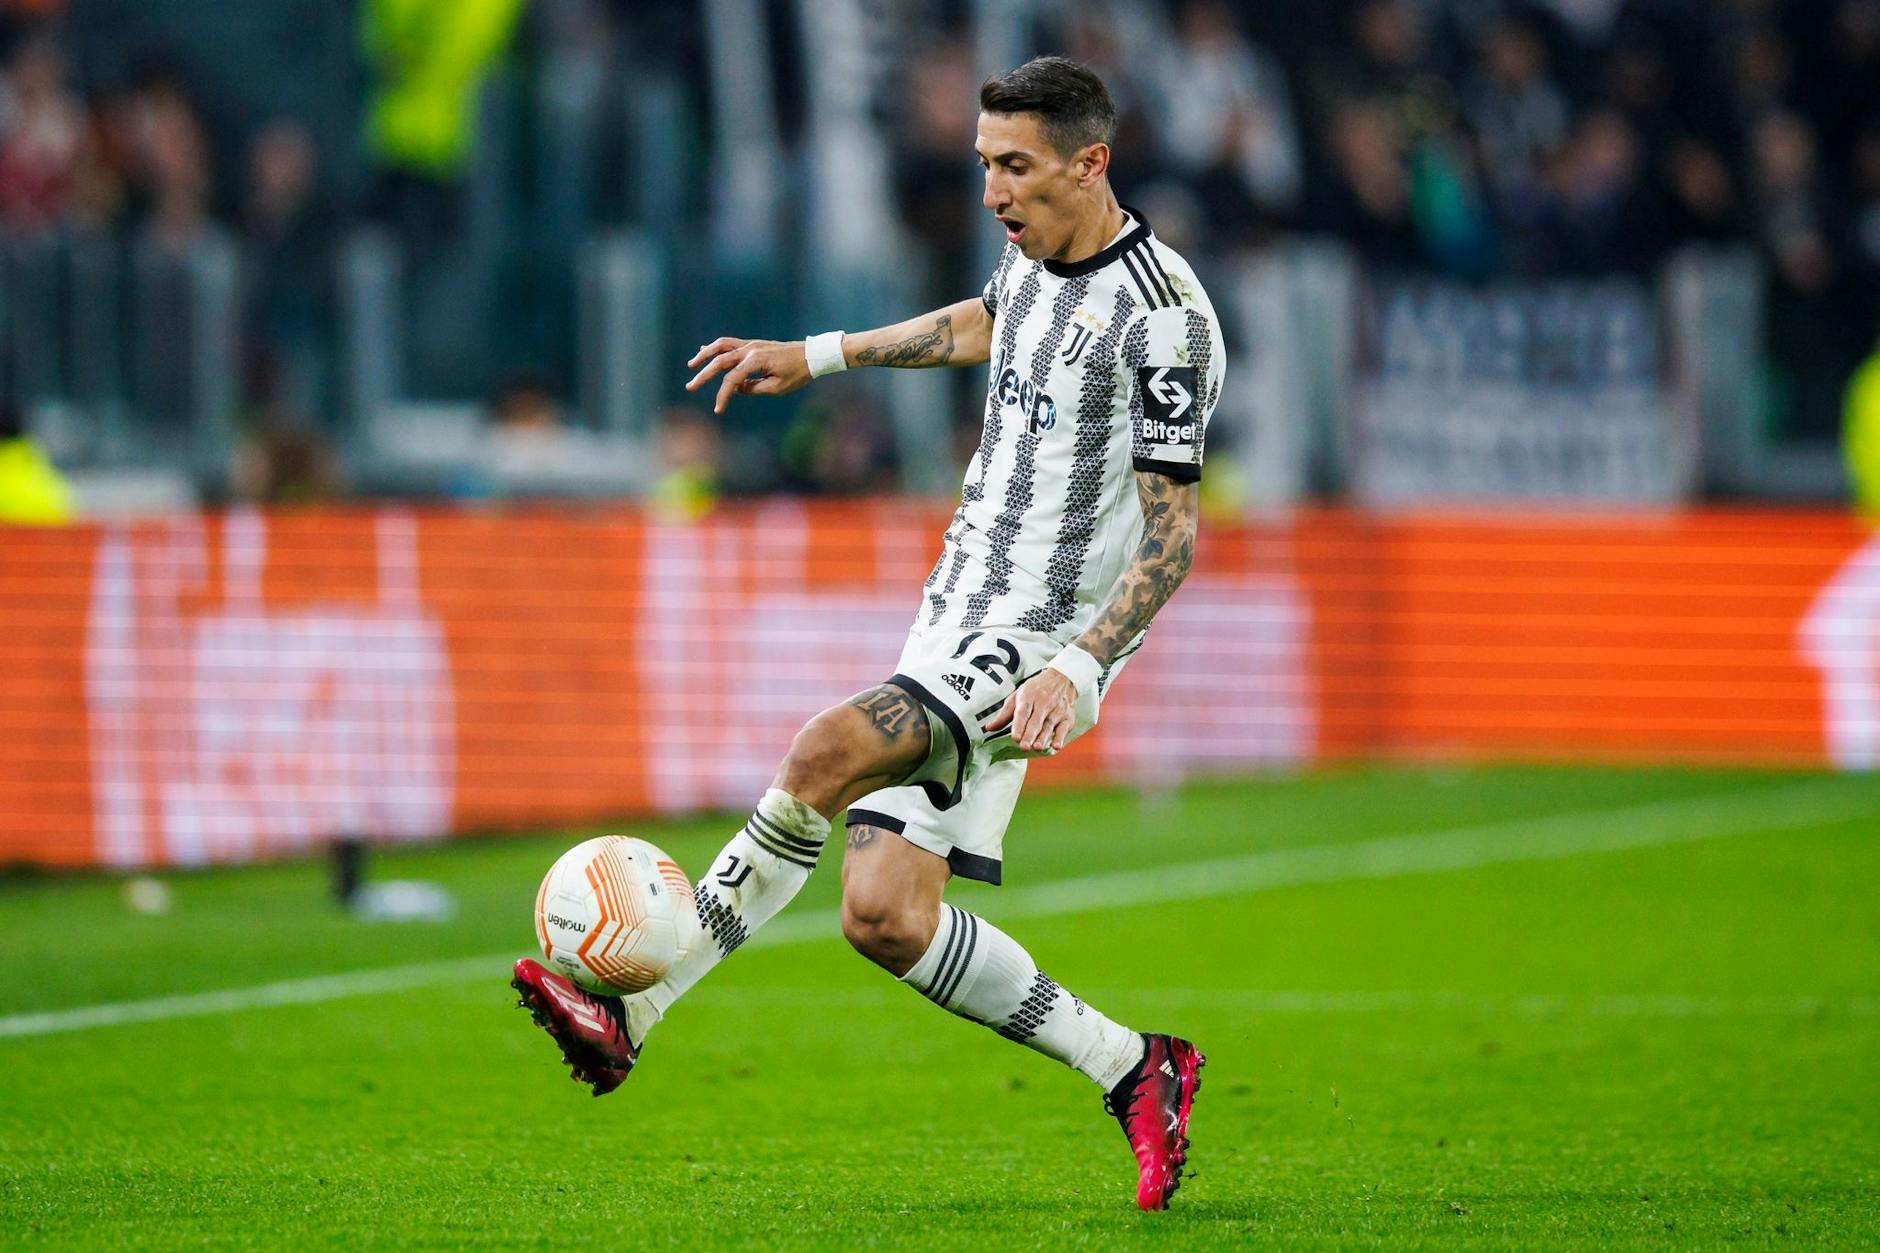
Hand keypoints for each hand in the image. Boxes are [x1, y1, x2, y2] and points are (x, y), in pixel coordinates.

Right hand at [684, 337, 816, 412]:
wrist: (812, 355)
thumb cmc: (797, 373)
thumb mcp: (776, 388)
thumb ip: (753, 388)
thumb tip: (736, 388)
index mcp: (756, 361)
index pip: (732, 380)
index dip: (723, 396)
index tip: (718, 410)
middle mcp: (750, 349)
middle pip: (720, 361)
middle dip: (703, 375)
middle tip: (690, 387)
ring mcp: (751, 344)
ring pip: (721, 346)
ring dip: (705, 355)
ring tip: (692, 365)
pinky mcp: (753, 344)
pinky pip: (730, 343)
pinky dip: (716, 348)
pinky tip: (705, 352)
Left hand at [981, 669, 1077, 752]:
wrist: (1061, 678)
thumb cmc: (1036, 689)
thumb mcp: (1018, 696)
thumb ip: (1004, 714)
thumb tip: (989, 727)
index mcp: (1028, 698)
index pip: (1022, 712)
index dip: (1018, 725)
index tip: (1015, 737)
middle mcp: (1043, 703)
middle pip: (1035, 721)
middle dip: (1030, 734)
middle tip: (1024, 746)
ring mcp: (1056, 710)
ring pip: (1048, 726)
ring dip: (1043, 738)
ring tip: (1037, 748)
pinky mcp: (1067, 717)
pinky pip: (1064, 728)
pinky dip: (1060, 737)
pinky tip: (1056, 746)